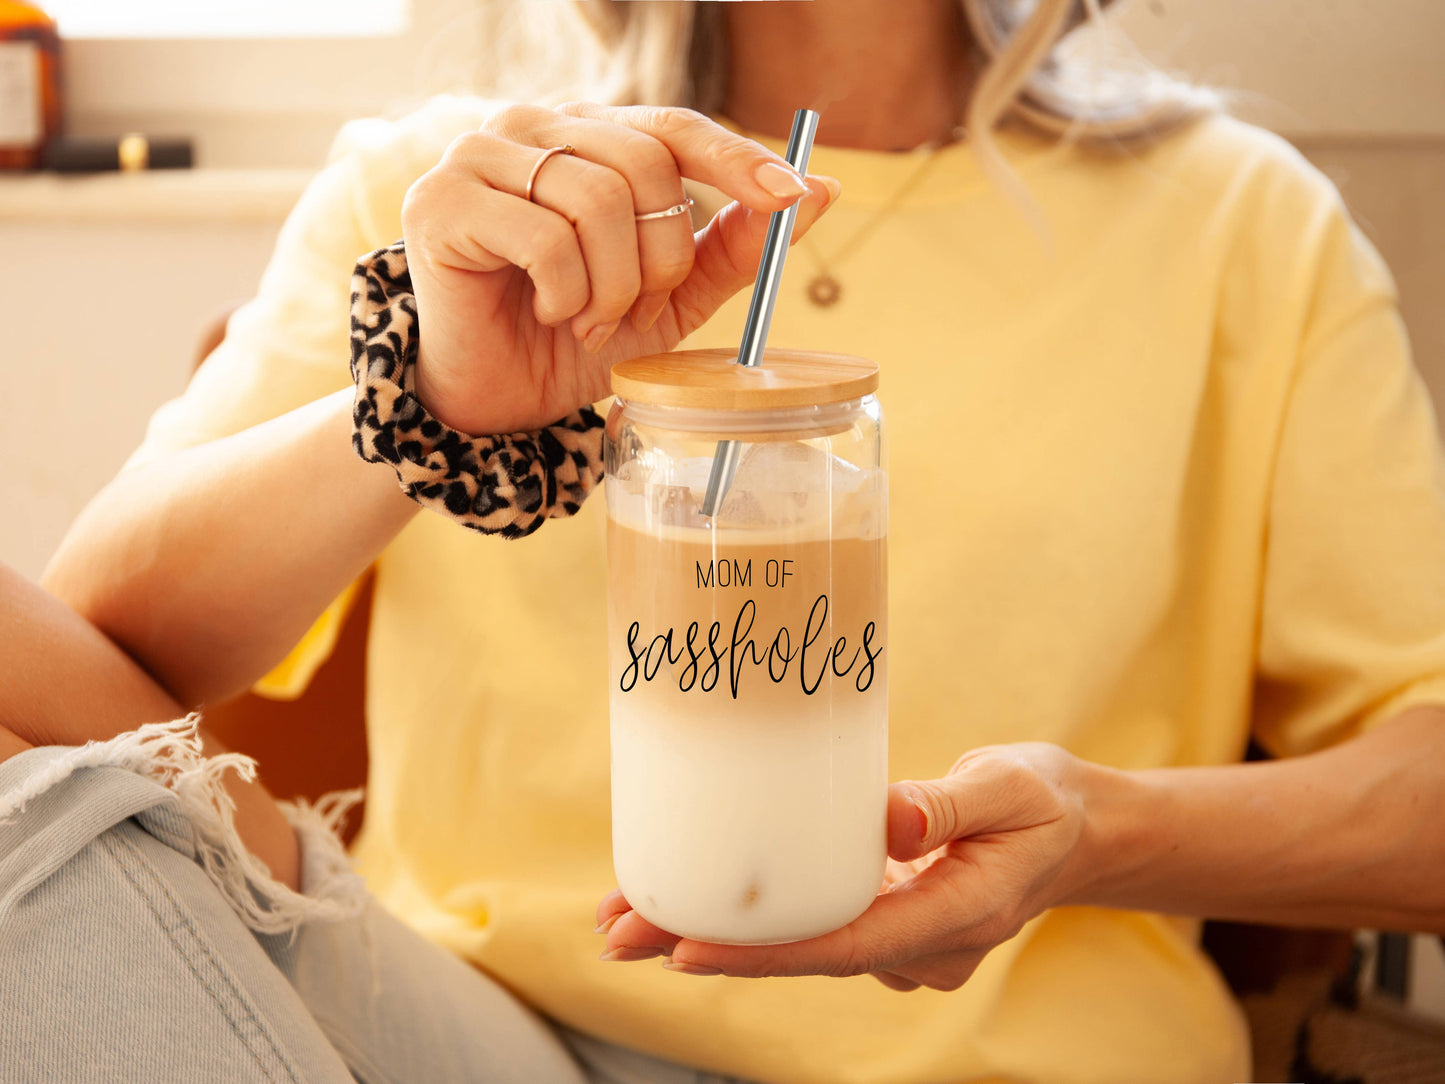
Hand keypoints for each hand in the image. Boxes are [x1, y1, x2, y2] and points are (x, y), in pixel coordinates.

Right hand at [400, 102, 839, 435]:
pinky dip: (564, 293)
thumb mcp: (671, 300)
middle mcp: (534, 128)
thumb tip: (821, 189)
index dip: (736, 158)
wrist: (491, 399)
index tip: (790, 194)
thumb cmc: (572, 338)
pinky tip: (545, 311)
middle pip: (644, 164)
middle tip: (635, 310)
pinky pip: (546, 238)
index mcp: (589, 138)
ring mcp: (481, 156)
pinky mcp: (443, 200)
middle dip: (660, 257)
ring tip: (585, 319)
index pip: (674, 125)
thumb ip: (733, 247)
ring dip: (611, 285)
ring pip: (597, 200)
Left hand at [597, 744, 1093, 991]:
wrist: (1078, 834)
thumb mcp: (1011, 784)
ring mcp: (902, 944)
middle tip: (617, 936)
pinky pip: (812, 926)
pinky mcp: (884, 921)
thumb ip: (951, 804)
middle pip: (803, 955)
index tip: (685, 950)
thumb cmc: (1044, 802)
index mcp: (955, 916)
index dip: (763, 954)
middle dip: (708, 948)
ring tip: (624, 916)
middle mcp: (921, 947)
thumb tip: (889, 823)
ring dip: (716, 932)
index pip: (845, 946)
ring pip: (798, 945)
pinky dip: (752, 917)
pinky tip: (688, 899)